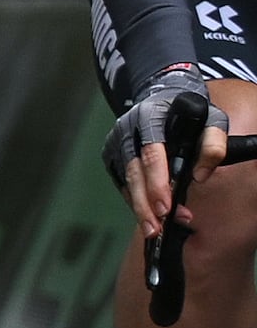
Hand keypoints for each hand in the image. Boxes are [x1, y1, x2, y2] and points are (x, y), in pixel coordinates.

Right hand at [114, 67, 227, 234]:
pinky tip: (148, 215)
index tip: (167, 207)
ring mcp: (116, 142)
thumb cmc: (191, 112)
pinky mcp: (113, 155)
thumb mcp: (213, 120)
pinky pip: (122, 183)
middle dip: (145, 202)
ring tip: (153, 230)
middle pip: (134, 171)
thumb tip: (200, 176)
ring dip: (139, 207)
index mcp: (150, 116)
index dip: (158, 182)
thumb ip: (214, 144)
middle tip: (157, 227)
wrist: (164, 97)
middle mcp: (127, 129)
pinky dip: (134, 200)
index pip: (152, 153)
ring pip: (125, 180)